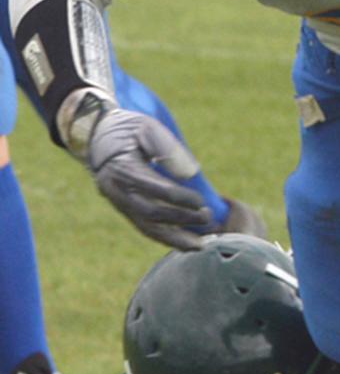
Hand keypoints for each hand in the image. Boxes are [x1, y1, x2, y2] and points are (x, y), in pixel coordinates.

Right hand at [88, 109, 212, 249]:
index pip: (156, 189)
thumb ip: (168, 148)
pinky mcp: (124, 209)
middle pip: (151, 213)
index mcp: (122, 169)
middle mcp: (116, 190)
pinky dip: (166, 237)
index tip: (202, 202)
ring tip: (201, 245)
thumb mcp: (147, 128)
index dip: (181, 197)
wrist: (97, 137)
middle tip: (208, 218)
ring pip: (147, 227)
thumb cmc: (128, 129)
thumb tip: (191, 173)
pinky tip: (187, 243)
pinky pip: (144, 228)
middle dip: (182, 218)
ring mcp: (118, 202)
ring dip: (175, 238)